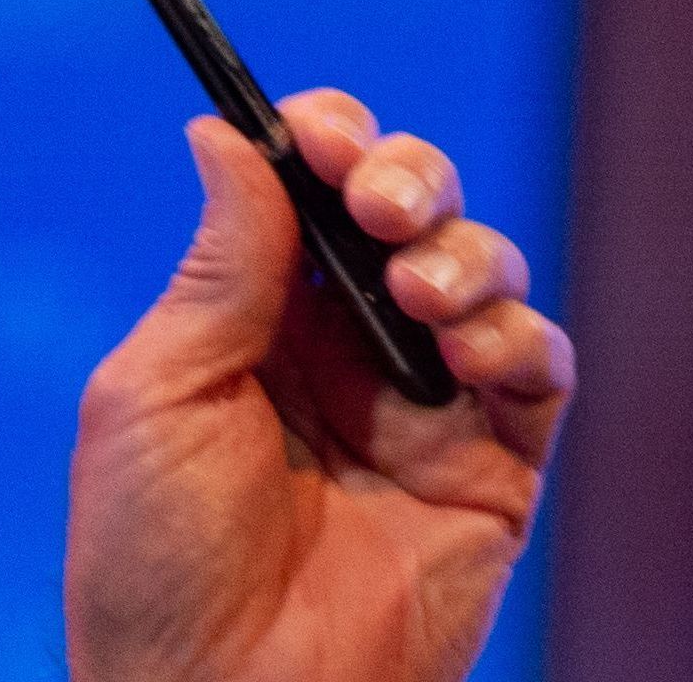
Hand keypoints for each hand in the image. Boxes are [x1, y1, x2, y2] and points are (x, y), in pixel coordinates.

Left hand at [68, 90, 575, 681]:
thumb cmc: (155, 559)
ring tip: (423, 291)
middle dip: (409, 176)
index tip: (321, 133)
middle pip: (410, 211)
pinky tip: (476, 353)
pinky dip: (522, 340)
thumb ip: (218, 272)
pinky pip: (537, 377)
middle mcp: (342, 349)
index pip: (306, 193)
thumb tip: (226, 134)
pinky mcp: (491, 476)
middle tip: (382, 202)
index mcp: (250, 318)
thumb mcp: (157, 393)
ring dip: (467, 254)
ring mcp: (422, 410)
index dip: (326, 144)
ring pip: (483, 276)